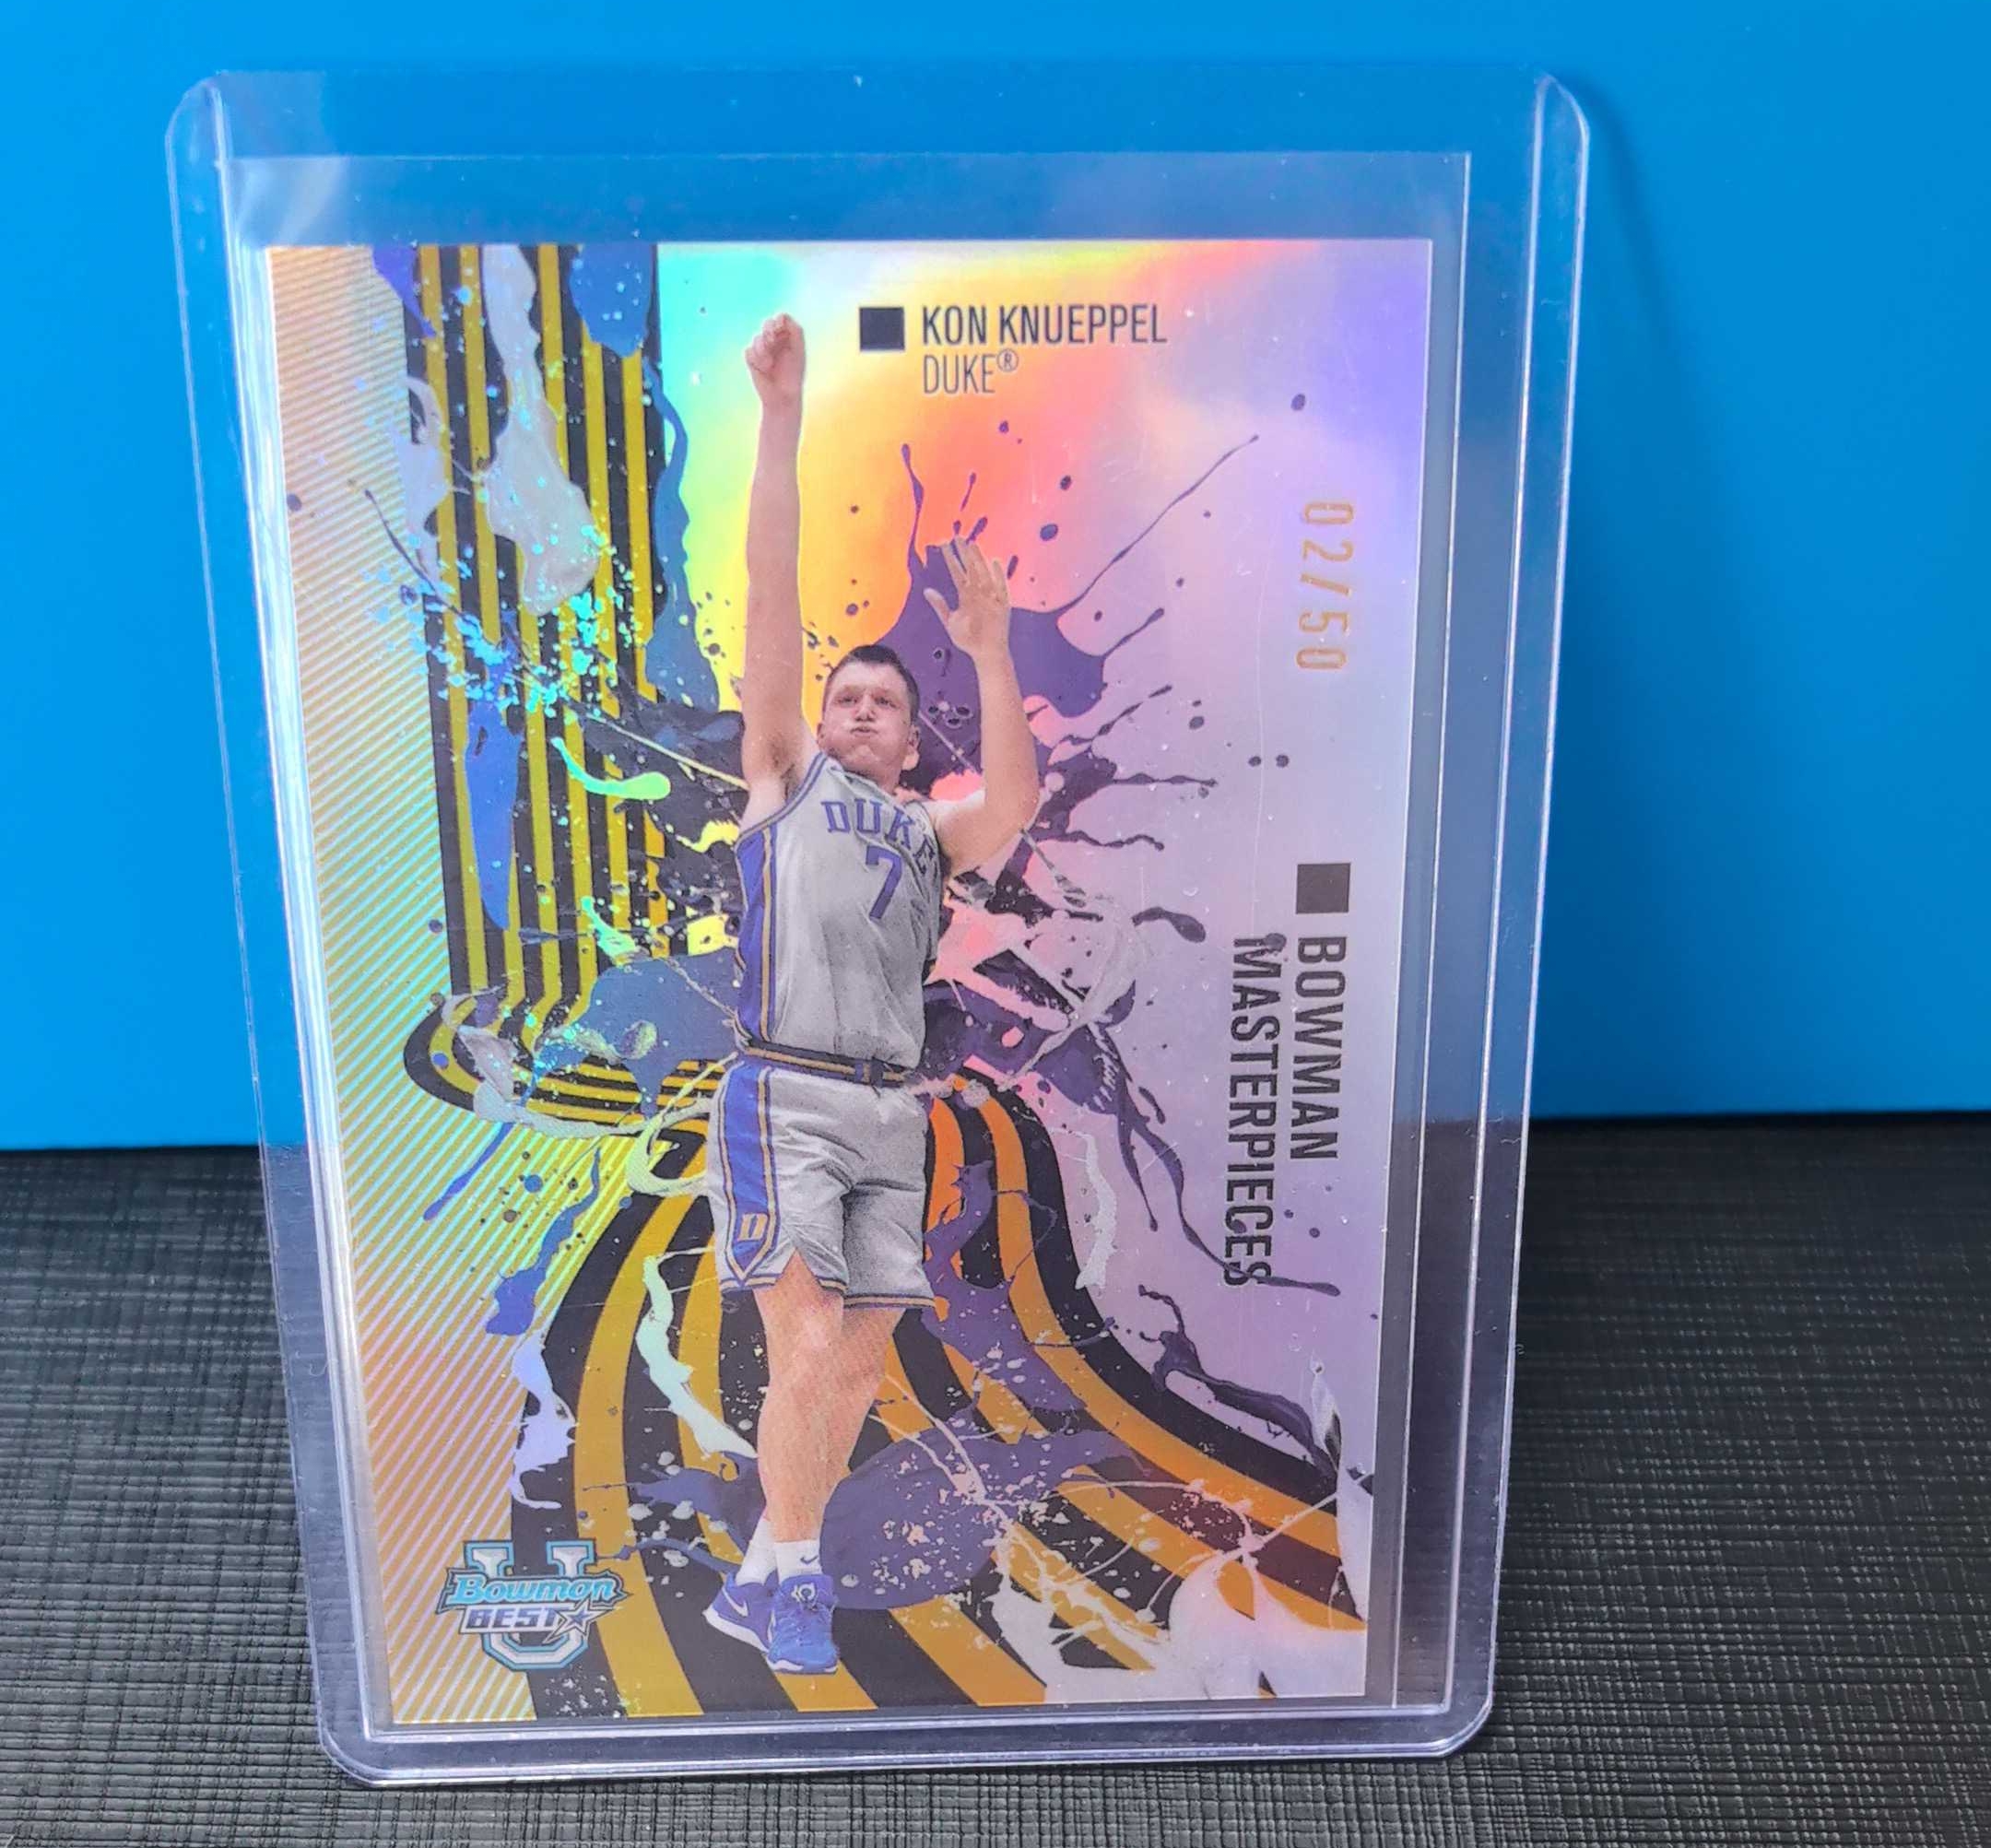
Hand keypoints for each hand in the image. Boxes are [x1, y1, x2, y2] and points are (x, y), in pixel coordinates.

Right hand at [744, 312, 804, 408]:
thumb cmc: (794, 374)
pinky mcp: (752, 358)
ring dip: (763, 350)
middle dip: (769, 330)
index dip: (779, 320)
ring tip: (770, 364)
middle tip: (771, 341)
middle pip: (767, 323)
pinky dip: (756, 359)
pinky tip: (764, 369)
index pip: (781, 318)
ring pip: (757, 338)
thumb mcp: (799, 350)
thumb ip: (795, 331)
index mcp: (787, 336)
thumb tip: (784, 316)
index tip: (780, 328)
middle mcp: (774, 340)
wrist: (783, 395)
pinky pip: (749, 351)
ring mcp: (762, 348)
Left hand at [924, 538, 1011, 662]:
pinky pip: (1001, 587)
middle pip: (970, 569)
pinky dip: (998, 575)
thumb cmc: (968, 639)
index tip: (944, 545)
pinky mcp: (1002, 604)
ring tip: (972, 545)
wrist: (985, 653)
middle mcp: (978, 592)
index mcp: (965, 595)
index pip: (957, 572)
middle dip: (964, 554)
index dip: (951, 559)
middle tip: (957, 537)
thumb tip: (927, 590)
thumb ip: (940, 606)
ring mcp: (990, 597)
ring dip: (978, 559)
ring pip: (984, 573)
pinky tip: (994, 562)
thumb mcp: (950, 622)